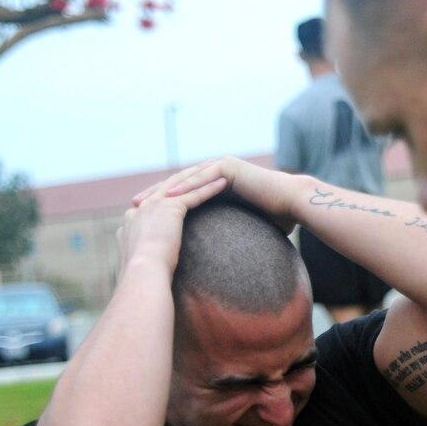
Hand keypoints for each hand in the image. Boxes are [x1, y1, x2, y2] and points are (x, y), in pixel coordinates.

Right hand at [119, 163, 223, 279]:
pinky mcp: (170, 208)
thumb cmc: (144, 277)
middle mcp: (141, 208)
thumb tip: (148, 267)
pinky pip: (195, 194)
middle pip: (168, 185)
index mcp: (133, 220)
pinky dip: (210, 188)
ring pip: (183, 184)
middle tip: (202, 166)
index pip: (154, 200)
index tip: (182, 187)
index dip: (170, 191)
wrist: (143, 275)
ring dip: (201, 174)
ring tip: (217, 167)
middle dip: (187, 175)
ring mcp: (154, 205)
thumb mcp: (141, 263)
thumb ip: (144, 256)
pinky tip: (224, 182)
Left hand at [135, 156, 301, 233]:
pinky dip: (186, 187)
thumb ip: (230, 232)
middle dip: (155, 194)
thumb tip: (224, 259)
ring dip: (164, 189)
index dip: (162, 203)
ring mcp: (221, 166)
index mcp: (216, 183)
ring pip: (186, 178)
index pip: (183, 192)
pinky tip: (169, 197)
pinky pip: (202, 178)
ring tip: (145, 201)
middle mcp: (216, 171)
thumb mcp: (244, 226)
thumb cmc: (276, 219)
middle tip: (133, 205)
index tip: (143, 216)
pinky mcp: (228, 167)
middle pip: (179, 182)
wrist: (293, 204)